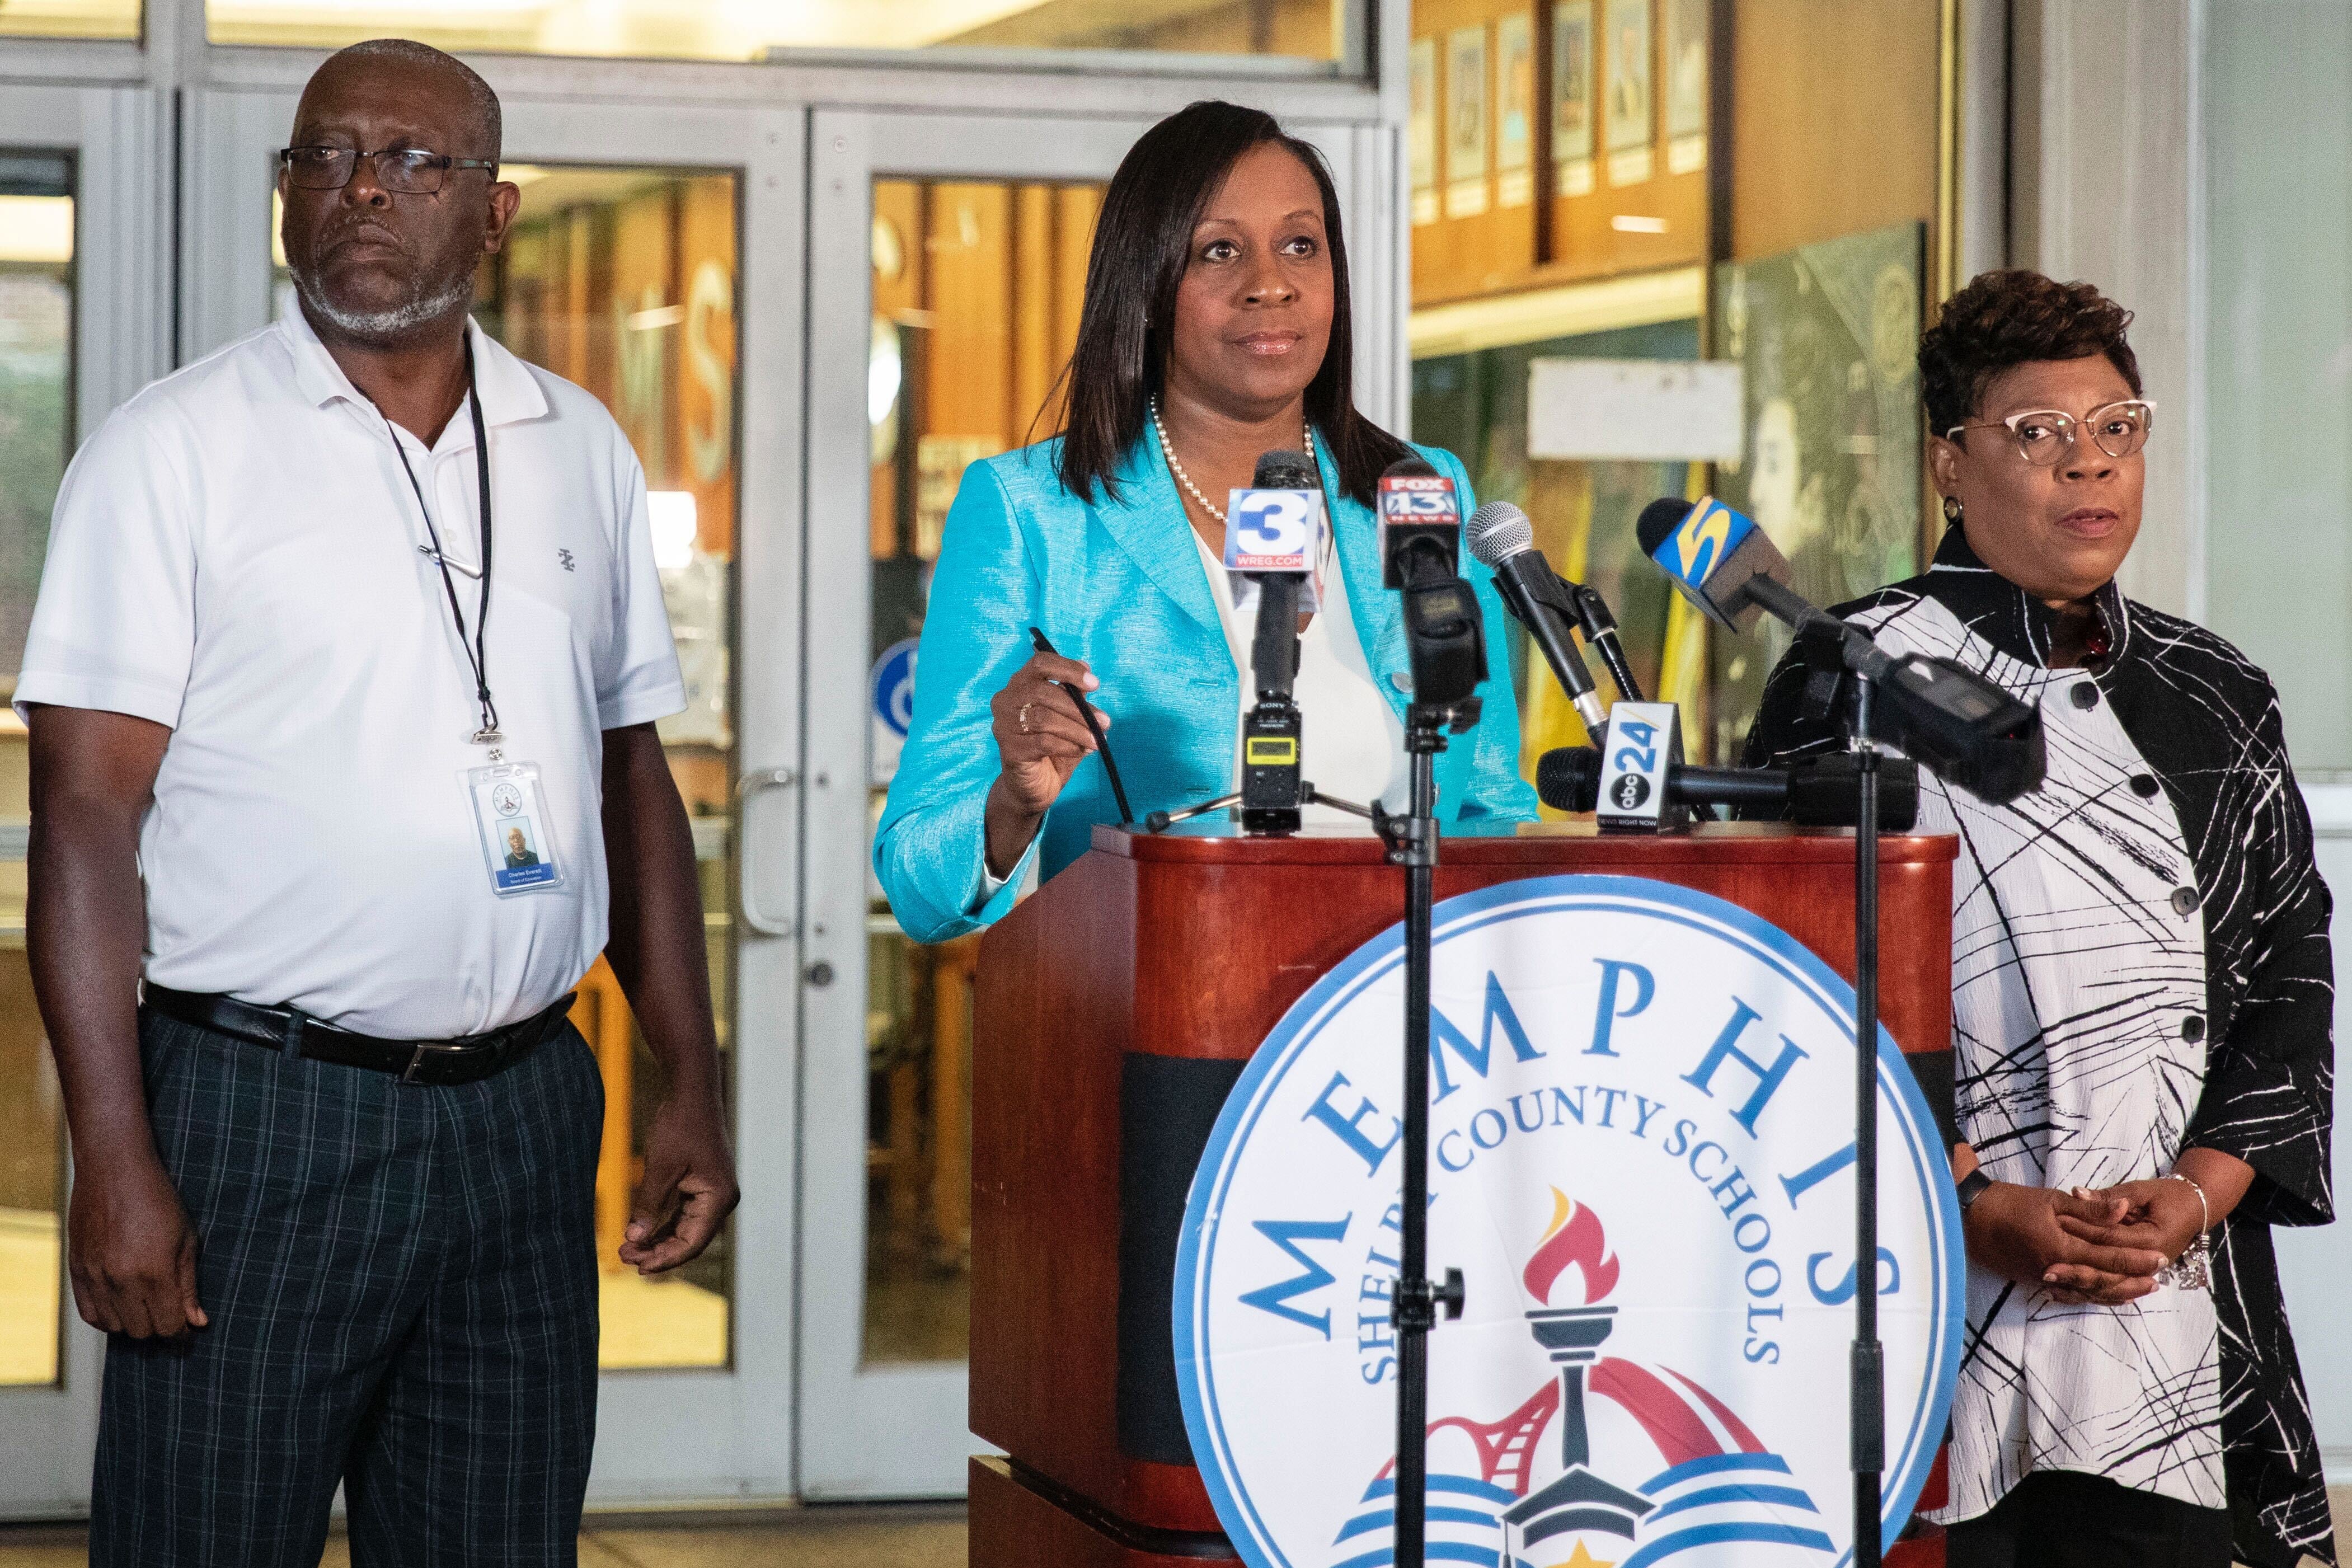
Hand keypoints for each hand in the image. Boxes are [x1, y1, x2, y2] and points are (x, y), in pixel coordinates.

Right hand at [67, 1155, 205, 1337]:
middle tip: (167, 1309)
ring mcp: (95, 1276)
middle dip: (159, 1325)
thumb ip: (189, 1285)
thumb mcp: (186, 1239)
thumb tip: (198, 1322)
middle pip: (142, 1331)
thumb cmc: (158, 1201)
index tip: (186, 1321)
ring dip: (132, 1322)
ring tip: (144, 1302)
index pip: (168, 1326)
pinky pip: (89, 1314)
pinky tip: (120, 1303)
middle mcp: (121, 1279)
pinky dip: (106, 1316)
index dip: (181, 1328)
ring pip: (114, 1327)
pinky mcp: (76, 1271)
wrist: (114, 1170)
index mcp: (155, 1271)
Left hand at [620, 1088, 739, 1275]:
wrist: (691, 1092)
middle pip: (690, 1239)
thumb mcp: (660, 1168)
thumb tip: (634, 1240)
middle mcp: (721, 1199)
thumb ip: (648, 1206)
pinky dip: (663, 1225)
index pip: (692, 1241)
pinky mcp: (702, 1185)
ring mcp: (713, 1192)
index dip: (665, 1258)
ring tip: (628, 1248)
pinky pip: (683, 1215)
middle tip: (623, 1256)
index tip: (637, 1266)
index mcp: (718, 1197)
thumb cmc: (680, 1125)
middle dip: (658, 1251)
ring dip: (658, 1240)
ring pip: (685, 1229)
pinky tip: (641, 1233)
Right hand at [985, 652, 1105, 872]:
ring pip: (1044, 719)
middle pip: (1043, 692)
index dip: (1068, 669)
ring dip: (1077, 729)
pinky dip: (1068, 746)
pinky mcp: (1009, 750)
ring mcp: (1003, 725)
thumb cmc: (1051, 747)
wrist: (1032, 787)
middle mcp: (1005, 700)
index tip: (1095, 684)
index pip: (1040, 663)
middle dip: (1079, 708)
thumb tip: (1086, 670)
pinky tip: (1082, 751)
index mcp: (1020, 684)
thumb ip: (1073, 694)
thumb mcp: (1067, 717)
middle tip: (1104, 722)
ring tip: (1097, 741)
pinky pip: (1043, 743)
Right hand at [1962, 1182, 2166, 1304]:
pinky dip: (2092, 1294)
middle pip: (2103, 1282)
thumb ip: (2090, 1210)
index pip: (2108, 1258)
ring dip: (2116, 1292)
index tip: (2160, 1258)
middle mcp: (2056, 1269)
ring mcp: (2045, 1278)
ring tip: (2140, 1291)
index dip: (2137, 1259)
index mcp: (2062, 1248)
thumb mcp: (2051, 1200)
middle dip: (2132, 1280)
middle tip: (2159, 1280)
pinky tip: (2104, 1293)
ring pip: (2089, 1292)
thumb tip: (2124, 1210)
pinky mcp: (2035, 1279)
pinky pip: (2071, 1292)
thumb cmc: (2009, 1202)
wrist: (1969, 1217)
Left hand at [2053, 1177, 2206, 1281]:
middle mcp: (2151, 1263)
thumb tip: (2076, 1193)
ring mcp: (2146, 1273)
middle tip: (2045, 1270)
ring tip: (2048, 1284)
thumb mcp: (2141, 1191)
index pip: (2110, 1239)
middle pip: (2108, 1271)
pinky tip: (2062, 1293)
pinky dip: (2088, 1290)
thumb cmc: (2168, 1196)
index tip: (2055, 1228)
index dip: (2082, 1233)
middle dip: (2076, 1270)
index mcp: (2152, 1240)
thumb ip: (2109, 1196)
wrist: (2194, 1210)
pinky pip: (2112, 1288)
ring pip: (2108, 1286)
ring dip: (2079, 1286)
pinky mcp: (2139, 1276)